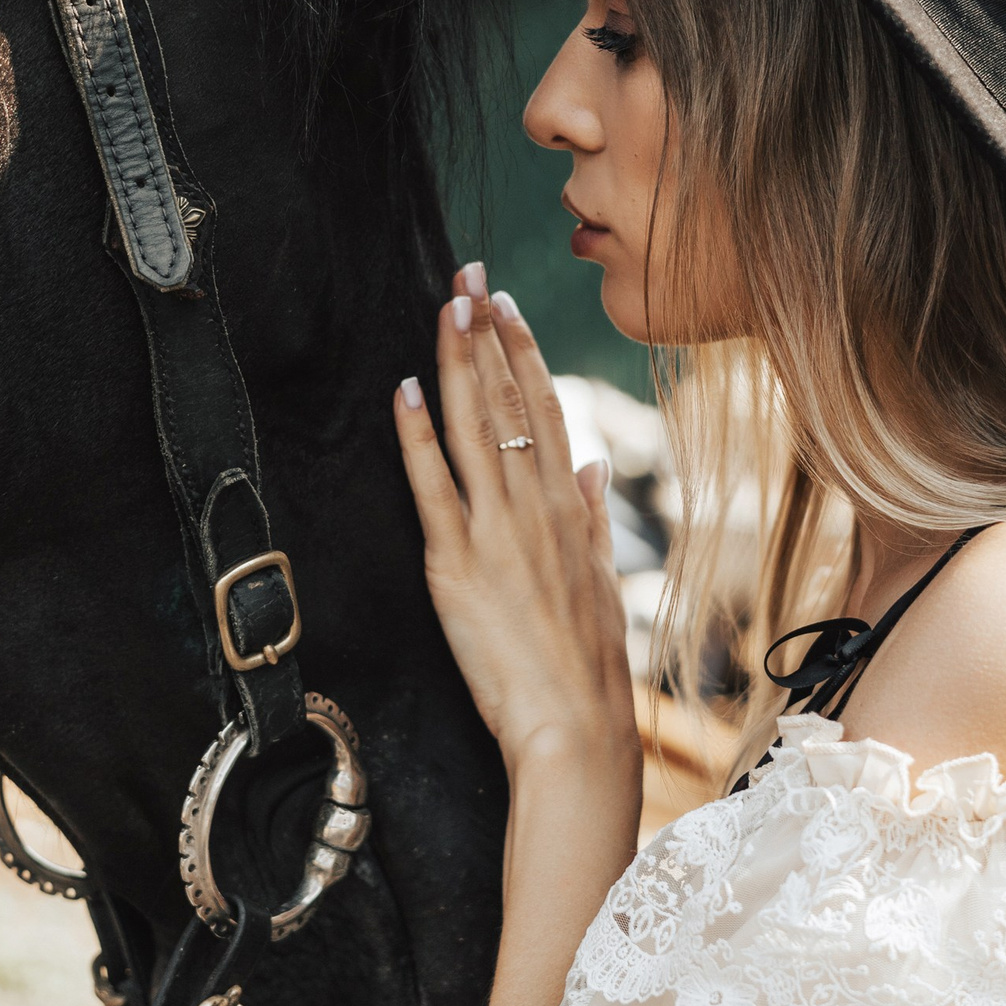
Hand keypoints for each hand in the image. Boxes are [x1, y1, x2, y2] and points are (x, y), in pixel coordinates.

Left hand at [395, 265, 637, 784]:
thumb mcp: (599, 580)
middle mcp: (538, 507)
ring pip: (480, 427)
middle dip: (490, 334)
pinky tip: (407, 390)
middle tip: (471, 276)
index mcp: (570, 510)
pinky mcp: (459, 564)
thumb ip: (593, 517)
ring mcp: (499, 531)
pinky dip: (419, 435)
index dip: (527, 352)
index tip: (508, 307)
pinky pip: (435, 485)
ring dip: (460, 361)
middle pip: (514, 401)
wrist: (576, 728)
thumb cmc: (587, 666)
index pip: (549, 409)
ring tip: (447, 306)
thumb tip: (596, 467)